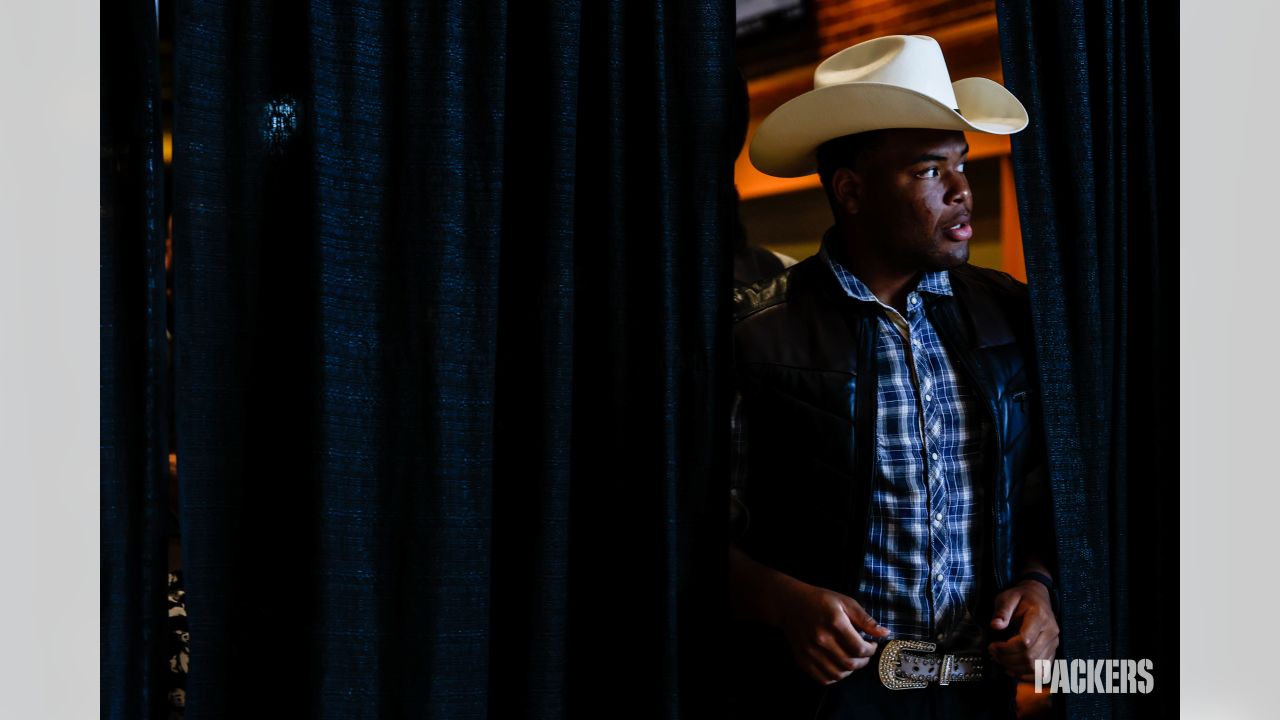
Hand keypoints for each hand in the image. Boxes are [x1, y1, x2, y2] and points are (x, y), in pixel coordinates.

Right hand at [774, 582, 890, 684]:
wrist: (790, 604)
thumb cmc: (821, 600)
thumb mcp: (845, 602)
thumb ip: (865, 619)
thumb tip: (885, 633)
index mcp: (834, 622)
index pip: (859, 648)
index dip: (871, 650)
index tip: (872, 645)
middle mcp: (821, 638)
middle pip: (850, 663)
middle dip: (863, 662)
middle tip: (864, 654)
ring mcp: (809, 650)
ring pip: (838, 674)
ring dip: (850, 670)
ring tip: (852, 660)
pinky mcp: (801, 658)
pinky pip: (822, 678)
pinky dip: (834, 676)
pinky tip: (837, 666)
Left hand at [987, 580, 1058, 679]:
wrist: (1038, 596)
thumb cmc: (1021, 597)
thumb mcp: (1007, 597)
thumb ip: (1002, 611)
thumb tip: (996, 626)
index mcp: (1040, 617)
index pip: (1025, 641)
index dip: (1006, 648)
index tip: (992, 646)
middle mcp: (1050, 632)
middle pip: (1031, 657)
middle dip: (1008, 659)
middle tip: (993, 654)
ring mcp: (1053, 644)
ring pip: (1037, 667)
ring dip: (1015, 669)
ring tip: (1000, 661)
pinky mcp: (1052, 651)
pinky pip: (1043, 671)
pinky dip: (1026, 675)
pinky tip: (1012, 670)